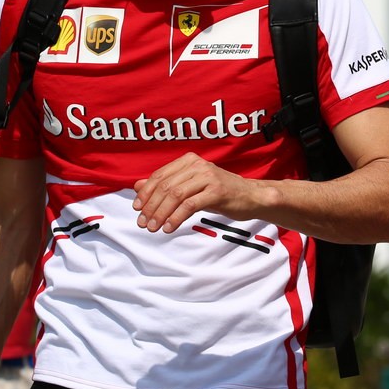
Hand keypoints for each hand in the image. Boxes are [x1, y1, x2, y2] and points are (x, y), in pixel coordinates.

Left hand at [133, 153, 263, 232]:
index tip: (137, 209)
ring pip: (175, 195)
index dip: (145, 194)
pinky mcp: (217, 191)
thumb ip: (166, 184)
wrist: (251, 197)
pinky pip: (190, 205)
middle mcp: (198, 165)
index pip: (159, 176)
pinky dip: (176, 217)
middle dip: (151, 207)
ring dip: (161, 214)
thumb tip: (137, 186)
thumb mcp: (191, 186)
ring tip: (154, 228)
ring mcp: (208, 177)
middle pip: (165, 186)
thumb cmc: (219, 192)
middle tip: (143, 223)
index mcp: (189, 160)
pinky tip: (169, 227)